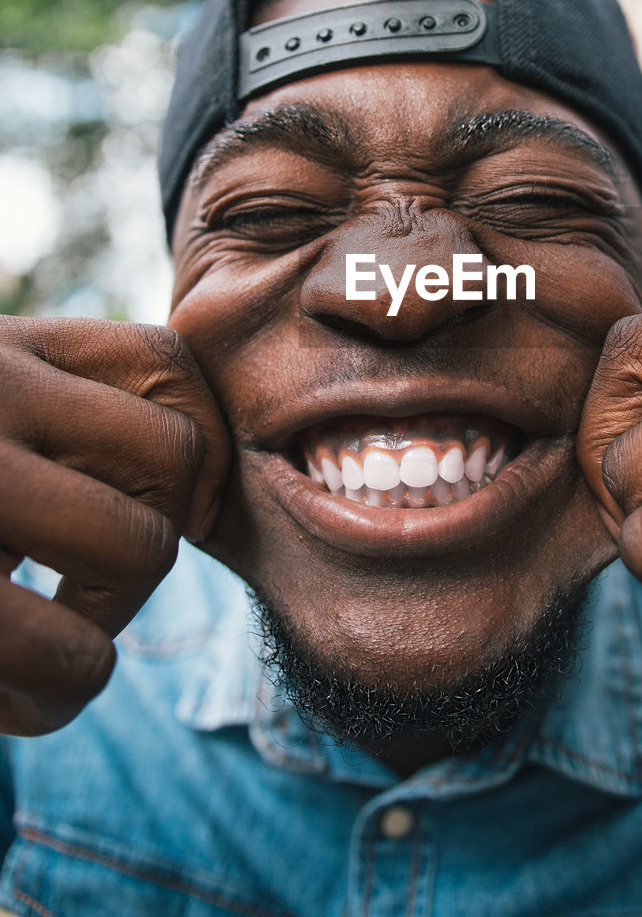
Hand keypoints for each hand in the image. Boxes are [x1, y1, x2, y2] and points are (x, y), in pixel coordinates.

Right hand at [0, 317, 229, 735]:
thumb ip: (57, 406)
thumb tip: (199, 474)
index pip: (168, 369)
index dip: (191, 452)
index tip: (152, 507)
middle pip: (173, 459)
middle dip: (148, 540)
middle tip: (80, 590)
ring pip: (136, 551)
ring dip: (109, 619)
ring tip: (47, 643)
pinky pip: (61, 661)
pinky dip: (53, 696)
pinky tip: (7, 696)